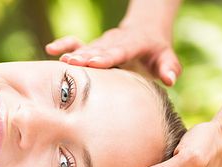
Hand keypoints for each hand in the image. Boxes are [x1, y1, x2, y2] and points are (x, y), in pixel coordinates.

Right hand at [45, 25, 180, 85]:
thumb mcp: (167, 58)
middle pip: (99, 48)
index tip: (95, 63)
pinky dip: (65, 44)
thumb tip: (170, 80)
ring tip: (62, 62)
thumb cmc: (156, 51)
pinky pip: (77, 42)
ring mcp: (102, 43)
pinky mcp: (93, 46)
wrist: (145, 32)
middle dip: (86, 56)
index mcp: (134, 43)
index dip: (108, 57)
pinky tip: (51, 49)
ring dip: (74, 54)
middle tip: (72, 63)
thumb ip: (169, 67)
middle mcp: (115, 41)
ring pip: (87, 47)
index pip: (120, 50)